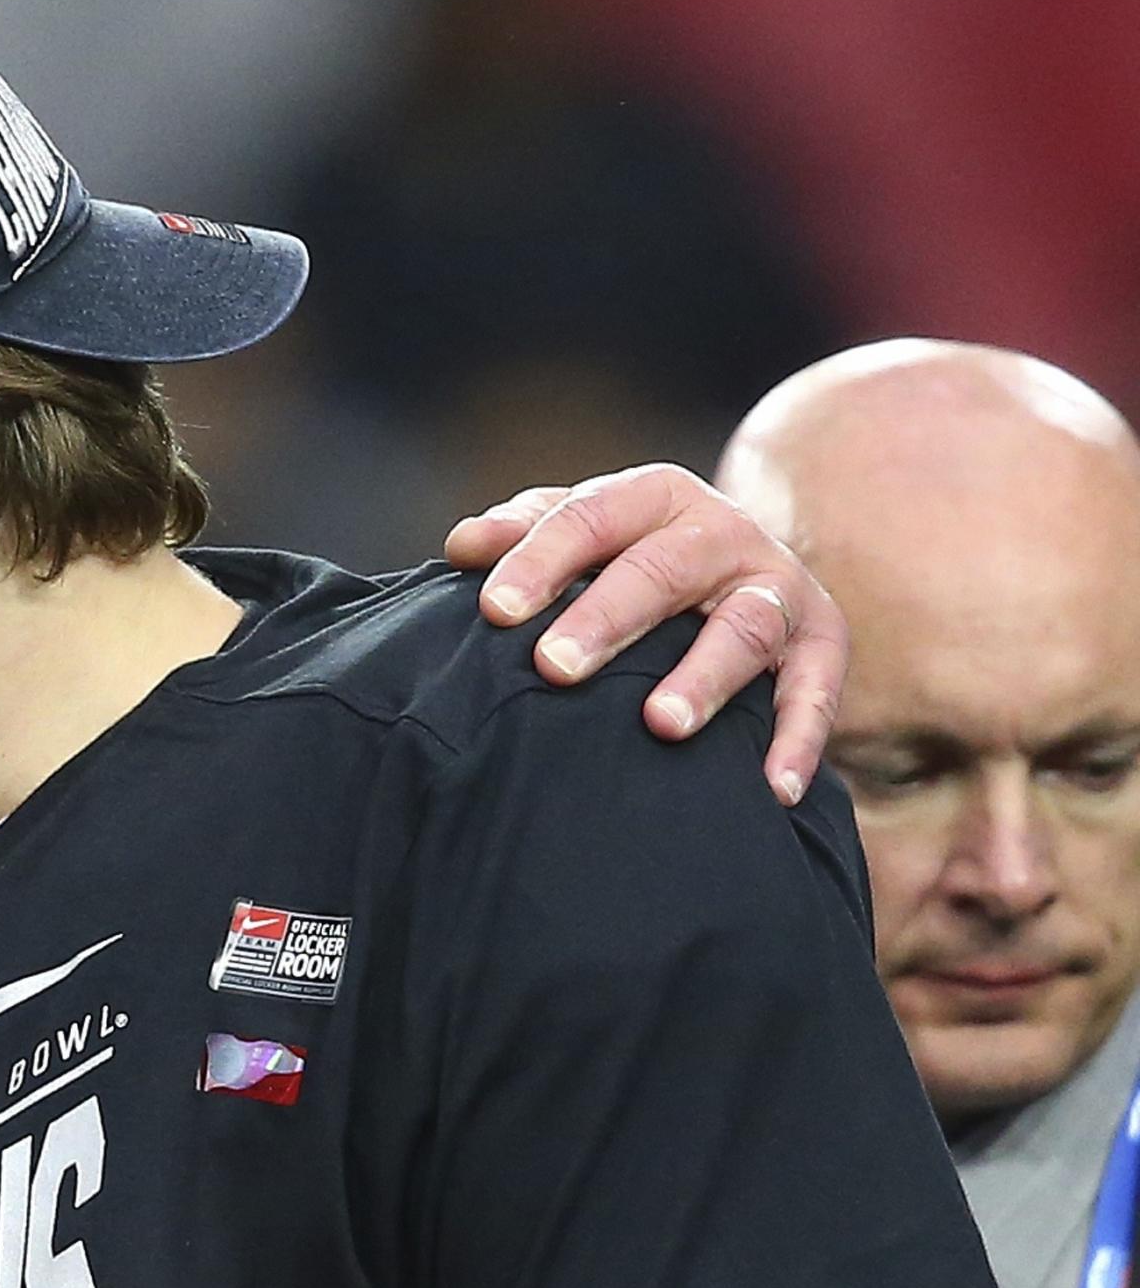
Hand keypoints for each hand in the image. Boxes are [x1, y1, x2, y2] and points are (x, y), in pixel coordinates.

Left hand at [446, 462, 848, 805]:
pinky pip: (816, 690)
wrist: (738, 573)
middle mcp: (722, 532)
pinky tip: (771, 789)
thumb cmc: (628, 559)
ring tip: (661, 724)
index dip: (541, 562)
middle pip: (663, 570)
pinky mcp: (823, 642)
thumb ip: (524, 533)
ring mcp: (777, 587)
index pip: (589, 519)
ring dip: (704, 676)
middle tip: (554, 667)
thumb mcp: (581, 533)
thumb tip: (463, 545)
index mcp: (653, 498)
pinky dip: (799, 738)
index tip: (495, 612)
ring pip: (744, 627)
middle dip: (608, 617)